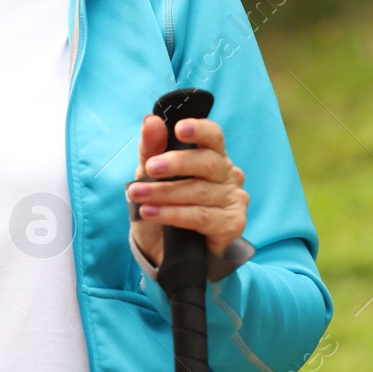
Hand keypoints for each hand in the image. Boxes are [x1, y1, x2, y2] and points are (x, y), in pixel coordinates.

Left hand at [129, 114, 248, 267]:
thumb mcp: (151, 176)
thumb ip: (152, 148)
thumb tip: (151, 121)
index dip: (198, 129)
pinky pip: (201, 217)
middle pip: (208, 162)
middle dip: (176, 163)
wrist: (166, 250)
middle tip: (150, 168)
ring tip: (139, 195)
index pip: (213, 136)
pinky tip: (152, 213)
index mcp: (212, 156)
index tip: (179, 128)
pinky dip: (173, 214)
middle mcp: (228, 175)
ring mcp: (233, 200)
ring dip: (165, 193)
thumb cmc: (164, 205)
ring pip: (200, 192)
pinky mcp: (232, 224)